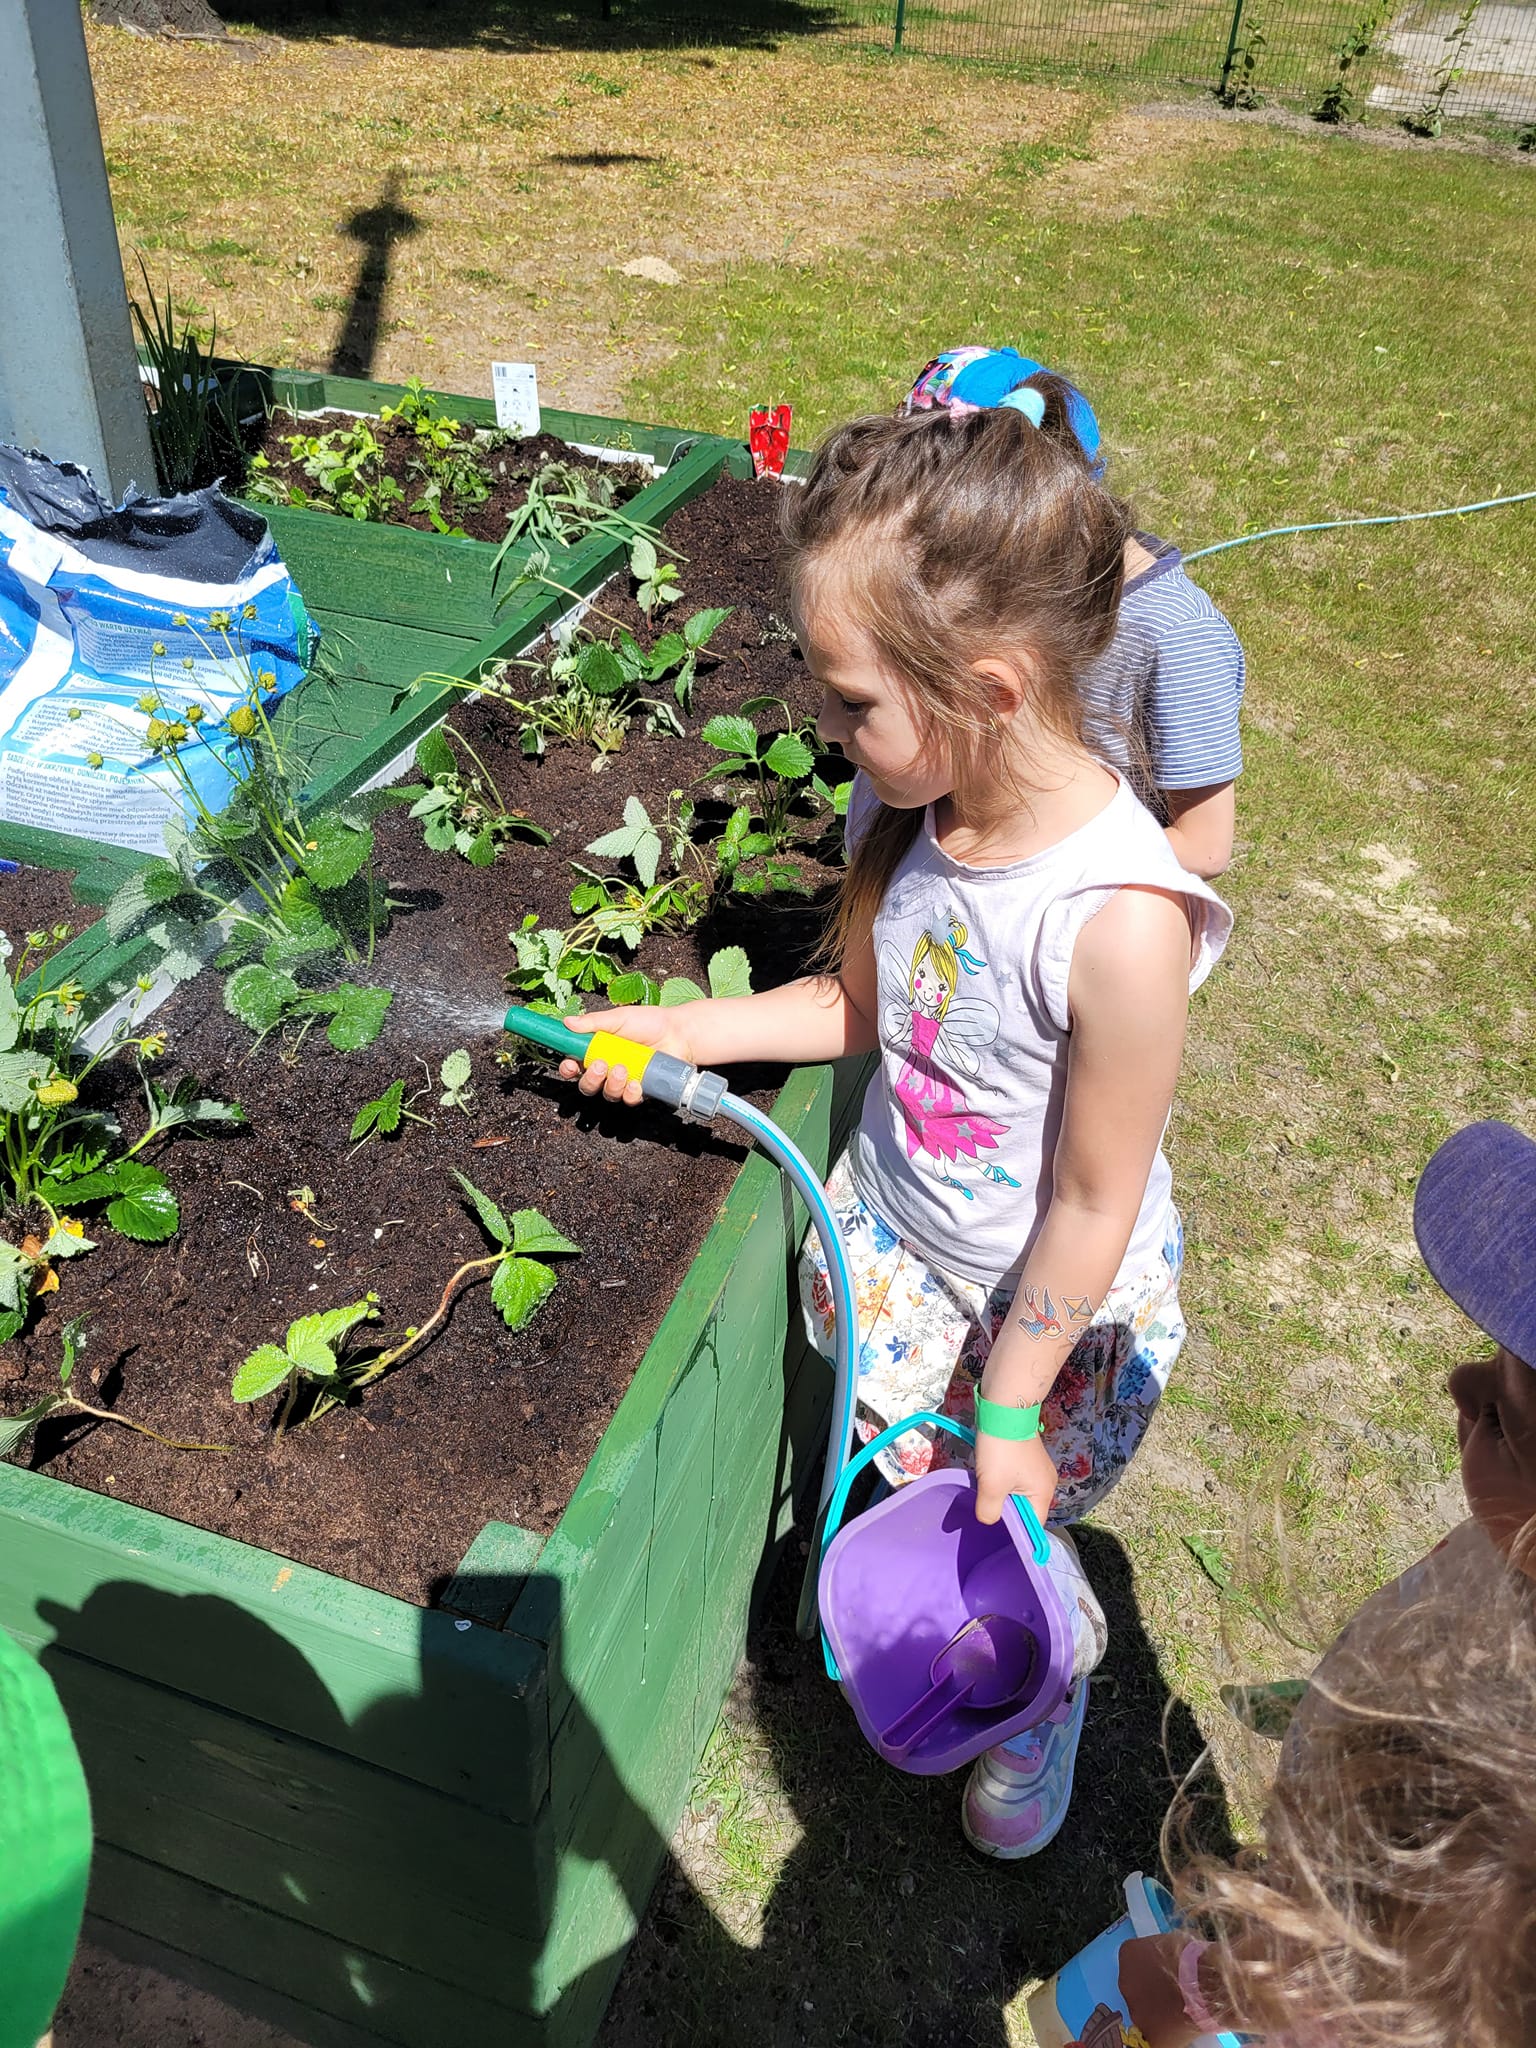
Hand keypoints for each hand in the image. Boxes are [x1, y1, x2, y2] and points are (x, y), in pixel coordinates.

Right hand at [556, 1006, 702, 1107]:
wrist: (679, 1032)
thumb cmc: (649, 1023)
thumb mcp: (619, 1018)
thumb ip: (594, 1022)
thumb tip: (567, 1022)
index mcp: (598, 1051)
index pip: (575, 1065)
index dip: (568, 1069)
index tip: (569, 1065)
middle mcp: (608, 1070)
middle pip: (588, 1085)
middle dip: (590, 1079)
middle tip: (600, 1065)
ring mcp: (625, 1082)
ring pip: (608, 1094)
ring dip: (612, 1085)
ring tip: (623, 1069)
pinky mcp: (642, 1091)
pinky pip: (629, 1100)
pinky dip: (630, 1094)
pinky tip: (635, 1084)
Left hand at [973, 1426, 1057, 1529]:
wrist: (1005, 1408)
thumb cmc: (1002, 1450)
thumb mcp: (991, 1486)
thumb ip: (990, 1512)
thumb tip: (989, 1520)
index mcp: (1044, 1493)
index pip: (1033, 1525)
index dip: (1016, 1532)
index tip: (996, 1529)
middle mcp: (1047, 1483)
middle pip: (1026, 1509)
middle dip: (1006, 1510)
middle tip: (986, 1506)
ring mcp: (1038, 1468)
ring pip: (1018, 1493)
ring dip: (1001, 1493)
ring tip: (985, 1488)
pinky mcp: (1027, 1457)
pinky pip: (1015, 1478)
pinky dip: (1002, 1479)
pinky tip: (989, 1473)